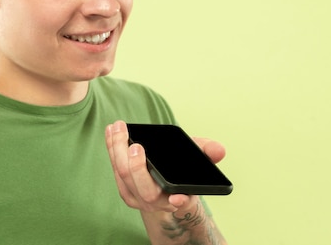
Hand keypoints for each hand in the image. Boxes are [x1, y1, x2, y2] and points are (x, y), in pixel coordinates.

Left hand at [105, 120, 225, 213]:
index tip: (178, 198)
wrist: (167, 190)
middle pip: (143, 187)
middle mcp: (157, 202)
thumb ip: (208, 154)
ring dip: (117, 150)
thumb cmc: (183, 173)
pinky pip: (114, 170)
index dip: (180, 202)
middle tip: (134, 144)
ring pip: (123, 177)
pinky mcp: (125, 189)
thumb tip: (219, 149)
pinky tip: (111, 131)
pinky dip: (111, 149)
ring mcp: (138, 198)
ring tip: (118, 127)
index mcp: (179, 197)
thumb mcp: (199, 163)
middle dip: (136, 166)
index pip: (181, 203)